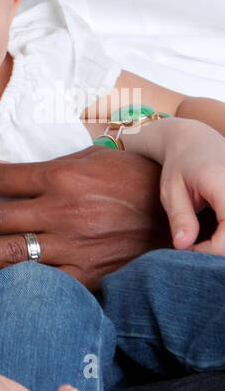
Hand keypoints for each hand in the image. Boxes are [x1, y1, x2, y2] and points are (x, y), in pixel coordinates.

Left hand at [0, 147, 170, 290]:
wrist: (178, 214)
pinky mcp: (86, 277)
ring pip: (5, 255)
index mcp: (58, 176)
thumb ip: (45, 170)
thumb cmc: (130, 180)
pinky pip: (39, 284)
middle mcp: (59, 211)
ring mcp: (72, 247)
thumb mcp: (88, 159)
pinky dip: (9, 288)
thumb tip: (3, 178)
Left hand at [158, 118, 224, 252]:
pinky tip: (217, 234)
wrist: (196, 140)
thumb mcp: (172, 190)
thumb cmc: (180, 164)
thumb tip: (183, 246)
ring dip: (224, 243)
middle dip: (218, 250)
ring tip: (205, 241)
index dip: (210, 250)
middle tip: (196, 247)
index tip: (189, 249)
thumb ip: (180, 217)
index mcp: (221, 183)